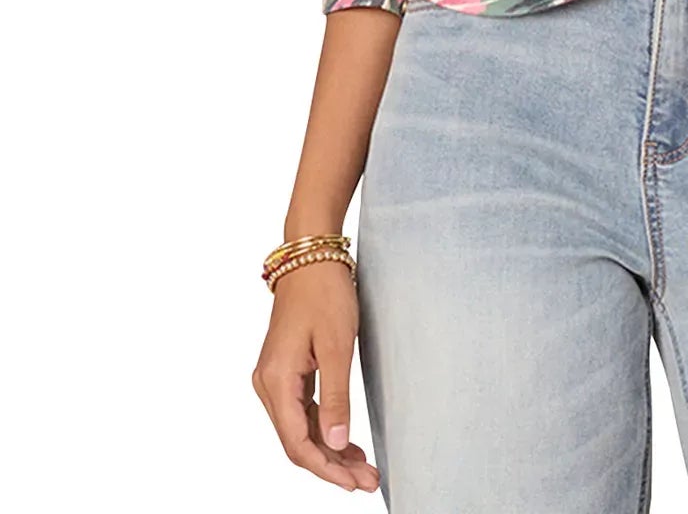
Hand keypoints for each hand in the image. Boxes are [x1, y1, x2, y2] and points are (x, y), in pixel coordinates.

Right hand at [252, 260, 380, 491]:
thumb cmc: (324, 292)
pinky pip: (301, 411)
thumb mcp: (336, 345)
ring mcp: (275, 378)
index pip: (297, 442)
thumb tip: (334, 442)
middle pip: (296, 441)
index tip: (353, 483)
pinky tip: (344, 441)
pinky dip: (323, 428)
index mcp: (276, 380)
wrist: (311, 256)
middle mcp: (268, 384)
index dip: (325, 468)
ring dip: (329, 449)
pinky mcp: (286, 371)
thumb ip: (335, 396)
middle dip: (331, 465)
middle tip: (366, 481)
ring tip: (361, 468)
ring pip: (299, 429)